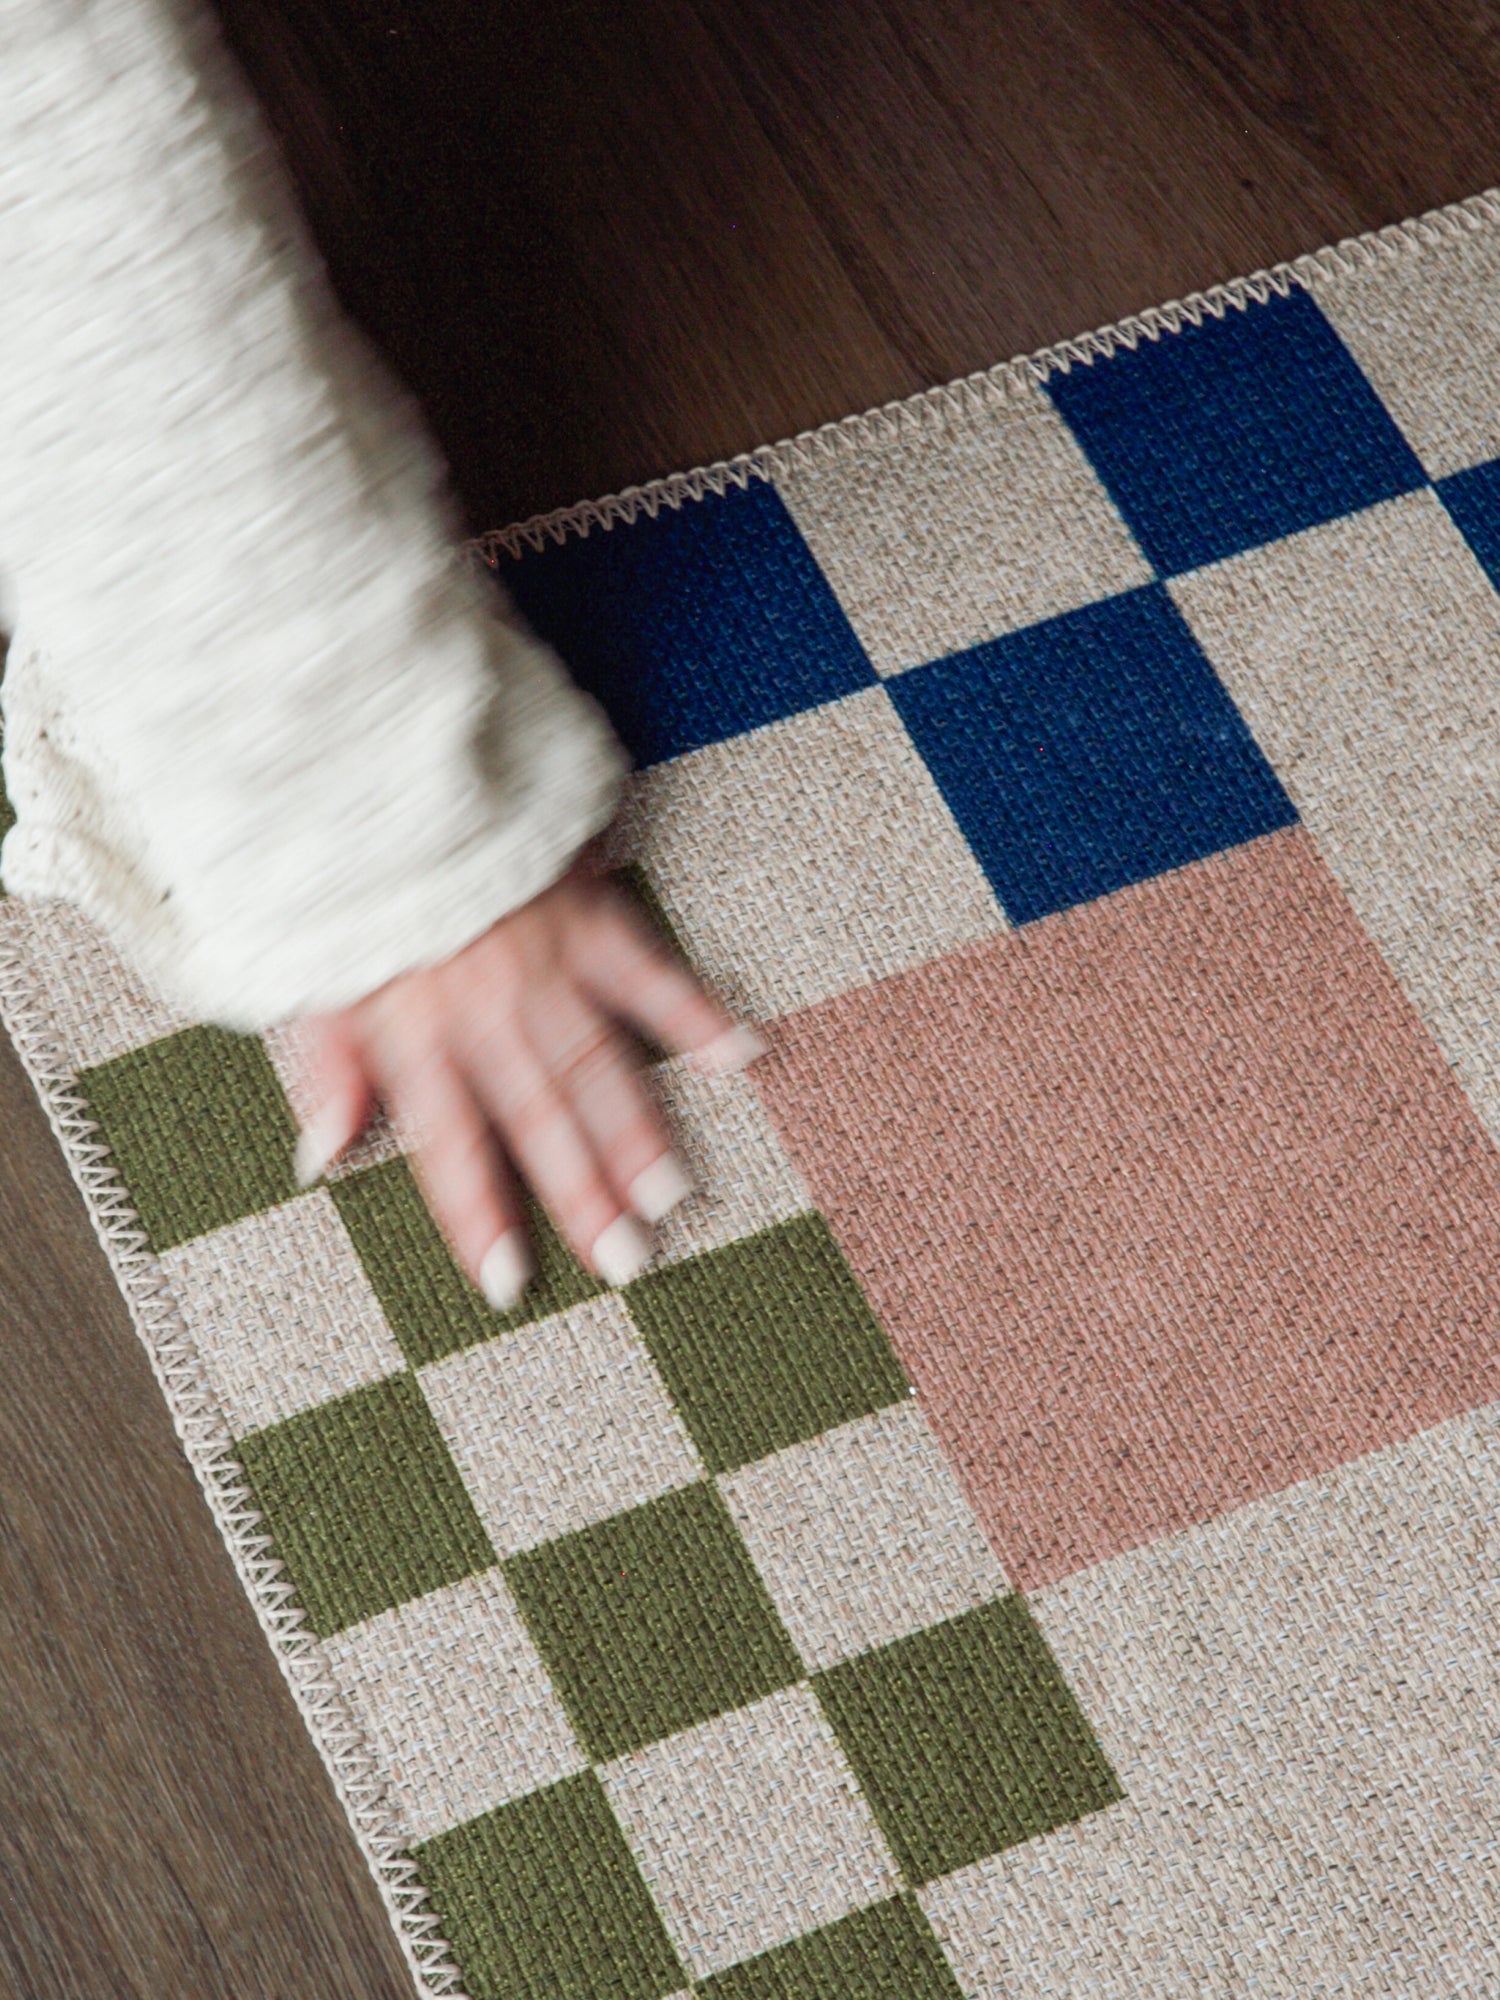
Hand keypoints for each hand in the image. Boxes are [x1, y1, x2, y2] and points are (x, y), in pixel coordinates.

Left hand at [288, 865, 761, 1306]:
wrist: (384, 773)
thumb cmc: (352, 885)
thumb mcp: (313, 979)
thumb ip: (326, 1072)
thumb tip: (320, 1159)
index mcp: (416, 1034)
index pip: (451, 1145)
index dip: (480, 1216)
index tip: (510, 1282)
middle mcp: (486, 1010)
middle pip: (540, 1118)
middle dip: (584, 1195)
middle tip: (627, 1260)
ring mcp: (544, 963)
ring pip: (598, 1061)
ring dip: (639, 1130)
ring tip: (675, 1193)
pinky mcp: (589, 913)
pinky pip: (649, 970)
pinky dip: (695, 1012)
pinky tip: (741, 1055)